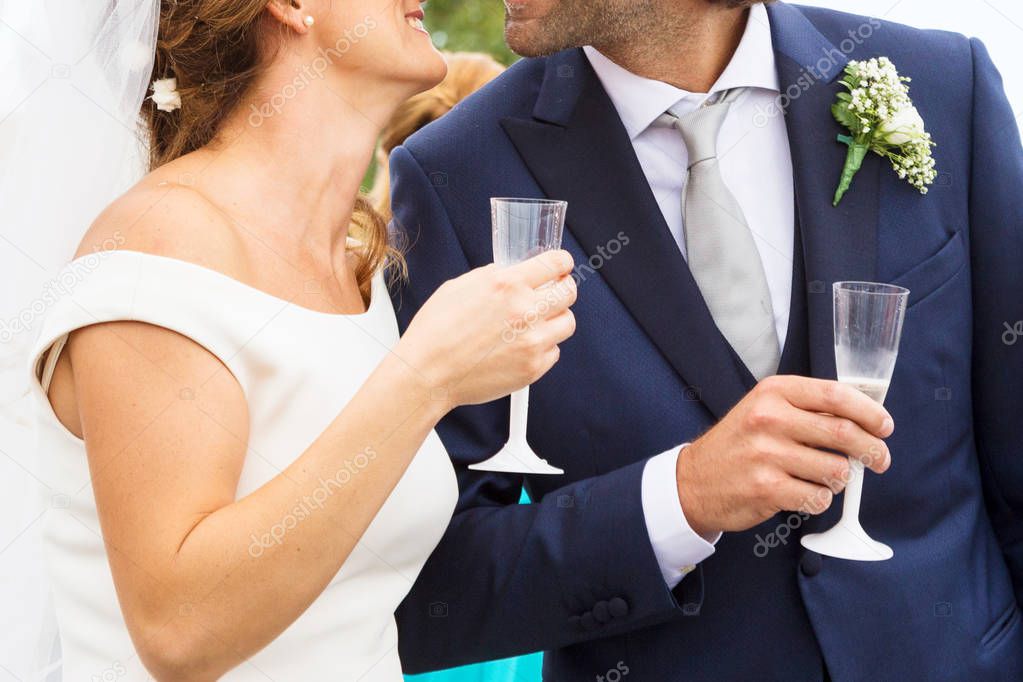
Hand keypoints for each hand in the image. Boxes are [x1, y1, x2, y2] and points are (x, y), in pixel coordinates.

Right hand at [397, 250, 576, 409]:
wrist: (427, 374)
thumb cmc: (435, 332)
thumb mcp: (458, 287)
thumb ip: (491, 277)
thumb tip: (510, 273)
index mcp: (506, 285)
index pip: (555, 263)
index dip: (562, 262)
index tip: (562, 266)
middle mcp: (524, 311)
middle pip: (569, 292)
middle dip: (562, 290)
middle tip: (553, 294)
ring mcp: (532, 341)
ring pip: (567, 323)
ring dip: (555, 320)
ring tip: (535, 325)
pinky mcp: (533, 368)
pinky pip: (554, 352)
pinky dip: (542, 349)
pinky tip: (521, 348)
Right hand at [676, 375, 895, 537]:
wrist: (693, 481)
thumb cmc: (738, 445)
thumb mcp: (764, 410)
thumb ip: (806, 409)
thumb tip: (863, 418)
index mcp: (773, 393)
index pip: (835, 396)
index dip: (870, 412)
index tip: (885, 426)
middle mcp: (769, 418)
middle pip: (843, 433)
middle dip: (872, 450)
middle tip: (879, 460)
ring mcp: (767, 454)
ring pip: (835, 469)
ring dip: (839, 478)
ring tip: (823, 477)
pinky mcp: (766, 488)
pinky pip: (818, 497)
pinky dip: (819, 499)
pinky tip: (804, 493)